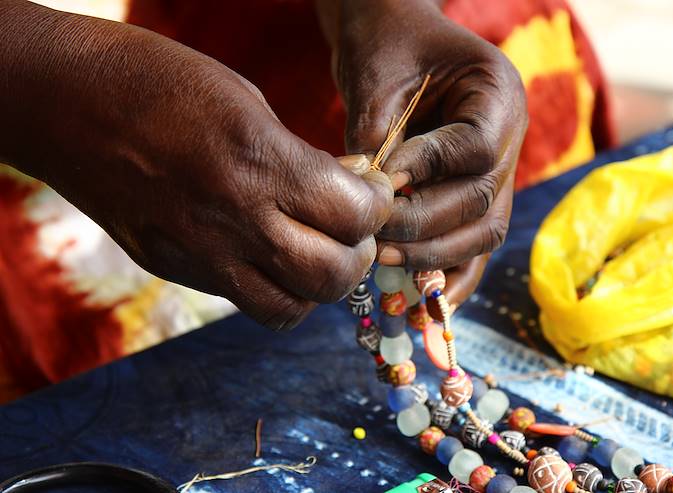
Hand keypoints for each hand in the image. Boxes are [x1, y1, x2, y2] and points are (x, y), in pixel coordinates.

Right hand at [0, 1, 392, 329]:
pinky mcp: (173, 269)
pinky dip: (272, 289)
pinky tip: (267, 254)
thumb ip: (299, 160)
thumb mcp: (248, 104)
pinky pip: (243, 300)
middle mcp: (234, 220)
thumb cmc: (160, 82)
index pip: (354, 216)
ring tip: (314, 250)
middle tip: (352, 229)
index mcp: (260, 163)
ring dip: (315, 286)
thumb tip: (345, 193)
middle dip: (358, 255)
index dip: (377, 206)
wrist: (65, 102)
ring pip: (288, 309)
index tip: (372, 192)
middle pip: (331, 277)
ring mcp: (200, 254)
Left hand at [319, 0, 525, 306]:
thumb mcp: (378, 79)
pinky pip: (473, 244)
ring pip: (483, 232)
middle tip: (375, 239)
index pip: (474, 150)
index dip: (427, 170)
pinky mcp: (476, 197)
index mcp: (498, 95)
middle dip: (425, 226)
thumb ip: (377, 140)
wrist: (395, 39)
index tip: (380, 182)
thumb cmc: (387, 45)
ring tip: (386, 263)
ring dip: (436, 257)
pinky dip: (450, 275)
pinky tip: (423, 300)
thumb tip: (367, 206)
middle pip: (482, 202)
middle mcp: (509, 138)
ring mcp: (498, 171)